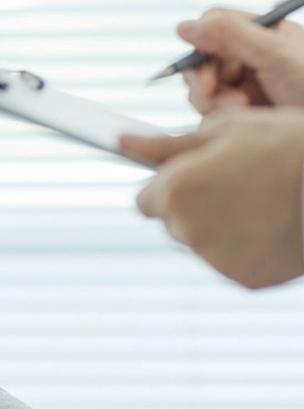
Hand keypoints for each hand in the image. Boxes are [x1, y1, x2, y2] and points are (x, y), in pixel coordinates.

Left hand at [120, 108, 303, 288]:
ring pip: (201, 243)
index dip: (168, 188)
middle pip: (171, 223)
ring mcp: (215, 259)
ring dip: (219, 227)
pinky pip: (229, 262)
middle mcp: (187, 230)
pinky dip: (244, 248)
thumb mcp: (225, 129)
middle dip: (193, 206)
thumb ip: (165, 144)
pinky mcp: (243, 279)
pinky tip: (270, 226)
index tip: (192, 179)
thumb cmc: (284, 145)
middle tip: (239, 185)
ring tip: (261, 203)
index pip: (144, 201)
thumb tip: (123, 143)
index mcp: (175, 191)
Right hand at [178, 7, 303, 113]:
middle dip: (207, 79)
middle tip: (213, 95)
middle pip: (202, 59)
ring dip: (214, 101)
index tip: (207, 66)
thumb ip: (231, 35)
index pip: (213, 27)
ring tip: (242, 110)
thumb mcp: (275, 56)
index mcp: (264, 32)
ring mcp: (245, 85)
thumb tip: (182, 26)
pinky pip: (210, 113)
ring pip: (202, 89)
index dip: (203, 46)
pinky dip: (219, 118)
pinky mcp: (241, 113)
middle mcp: (251, 56)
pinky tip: (242, 120)